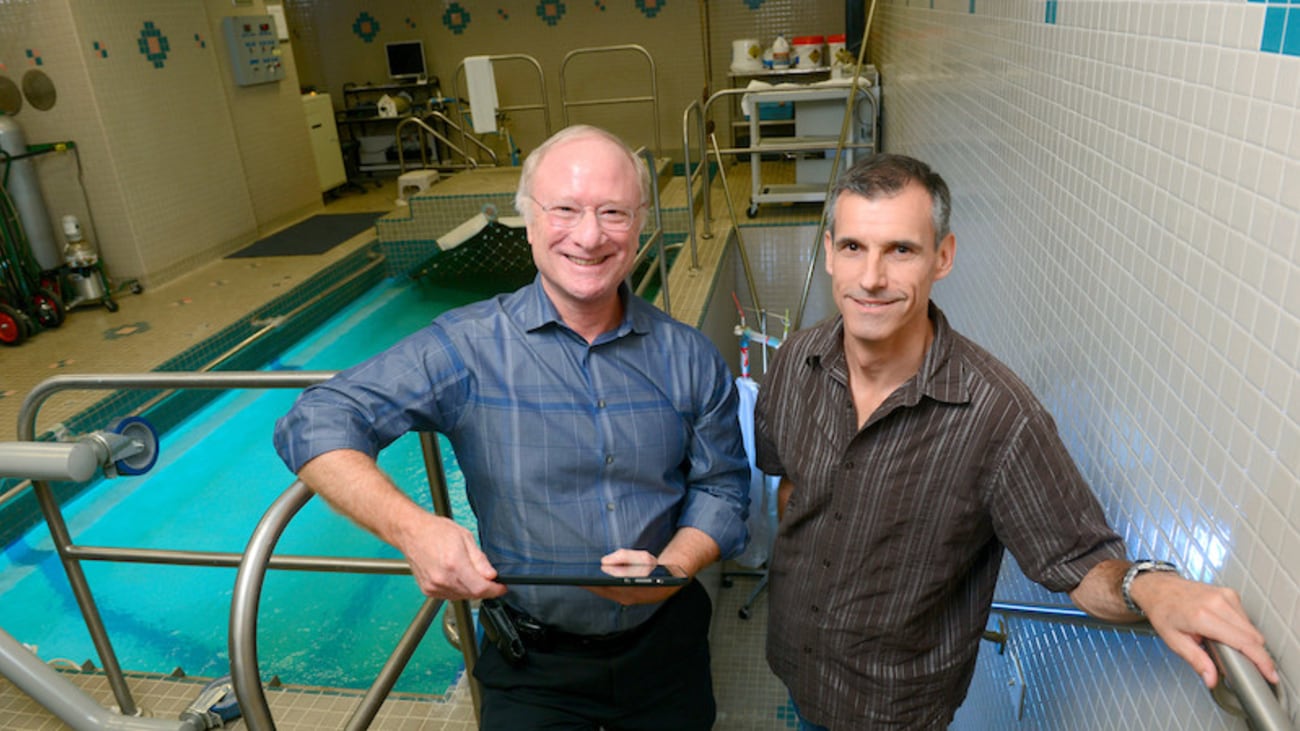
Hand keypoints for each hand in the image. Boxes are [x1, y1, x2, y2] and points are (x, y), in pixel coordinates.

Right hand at [397, 512, 505, 600]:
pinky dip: (458, 589)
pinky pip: (450, 595)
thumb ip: (480, 560)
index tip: (501, 587)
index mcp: (454, 564)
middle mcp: (443, 578)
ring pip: (462, 596)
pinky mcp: (428, 590)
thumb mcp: (465, 537)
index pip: (481, 588)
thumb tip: (491, 575)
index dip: (495, 590)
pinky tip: (456, 576)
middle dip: (484, 588)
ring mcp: (434, 586)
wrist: (411, 533)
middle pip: (472, 594)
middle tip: (488, 578)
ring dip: (471, 589)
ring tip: (468, 572)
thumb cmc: (435, 531)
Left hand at [582, 548, 681, 605]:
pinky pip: (608, 594)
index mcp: (630, 588)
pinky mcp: (624, 598)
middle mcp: (626, 597)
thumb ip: (623, 557)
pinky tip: (592, 581)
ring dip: (592, 587)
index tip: (579, 579)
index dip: (591, 583)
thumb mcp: (643, 557)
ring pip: (604, 593)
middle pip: (601, 591)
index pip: (605, 586)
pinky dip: (599, 588)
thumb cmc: (655, 568)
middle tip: (573, 578)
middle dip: (588, 585)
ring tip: (579, 578)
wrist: (668, 581)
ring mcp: (625, 599)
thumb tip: (604, 562)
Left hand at [1130, 572, 1278, 687]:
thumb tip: (1211, 679)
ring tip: (1221, 642)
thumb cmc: (1163, 611)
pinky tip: (1223, 630)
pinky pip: (1245, 618)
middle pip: (1253, 636)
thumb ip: (1196, 660)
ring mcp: (1225, 595)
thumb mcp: (1174, 640)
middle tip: (1238, 662)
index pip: (1243, 641)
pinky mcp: (1229, 593)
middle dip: (1253, 654)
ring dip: (1246, 641)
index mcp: (1203, 616)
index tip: (1269, 673)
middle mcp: (1217, 603)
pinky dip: (1241, 629)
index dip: (1261, 660)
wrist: (1159, 588)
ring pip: (1252, 627)